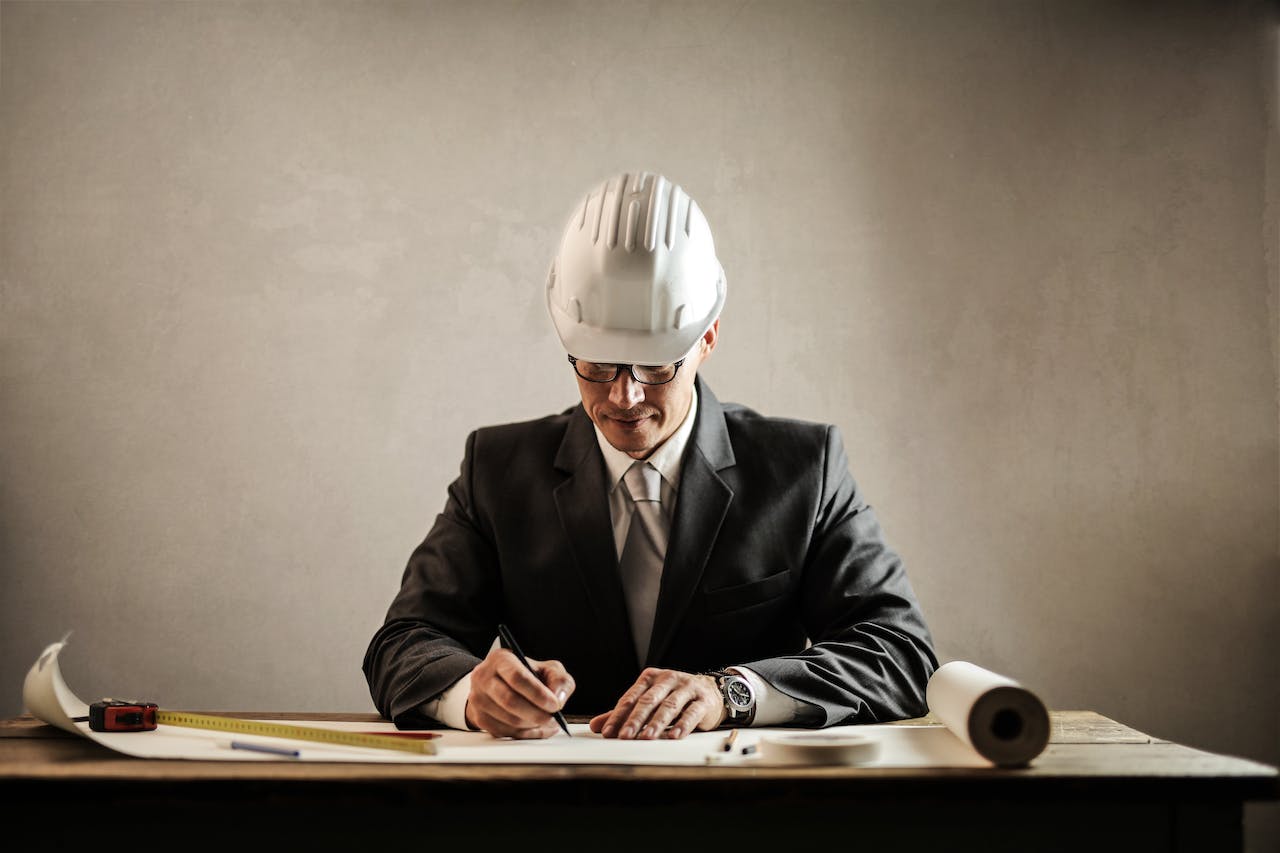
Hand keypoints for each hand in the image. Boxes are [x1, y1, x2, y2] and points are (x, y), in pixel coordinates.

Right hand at [465, 647, 573, 738]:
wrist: (501, 683)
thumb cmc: (528, 675)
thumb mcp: (547, 669)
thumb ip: (559, 680)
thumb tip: (558, 699)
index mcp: (501, 659)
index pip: (517, 677)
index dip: (538, 694)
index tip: (555, 705)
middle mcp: (484, 677)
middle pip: (510, 701)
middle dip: (536, 714)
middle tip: (553, 718)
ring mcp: (479, 699)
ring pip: (509, 720)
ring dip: (533, 725)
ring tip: (547, 722)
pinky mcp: (480, 719)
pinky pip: (506, 733)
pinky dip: (526, 734)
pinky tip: (536, 728)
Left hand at [588, 667, 724, 739]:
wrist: (710, 691)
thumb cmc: (674, 697)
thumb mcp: (649, 701)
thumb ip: (624, 713)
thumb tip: (597, 725)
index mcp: (650, 678)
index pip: (631, 698)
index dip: (618, 715)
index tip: (608, 732)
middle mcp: (668, 679)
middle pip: (648, 701)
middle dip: (635, 720)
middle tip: (624, 736)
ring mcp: (686, 688)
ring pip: (669, 706)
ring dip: (657, 723)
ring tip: (646, 737)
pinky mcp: (702, 700)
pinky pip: (691, 713)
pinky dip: (682, 725)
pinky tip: (674, 736)